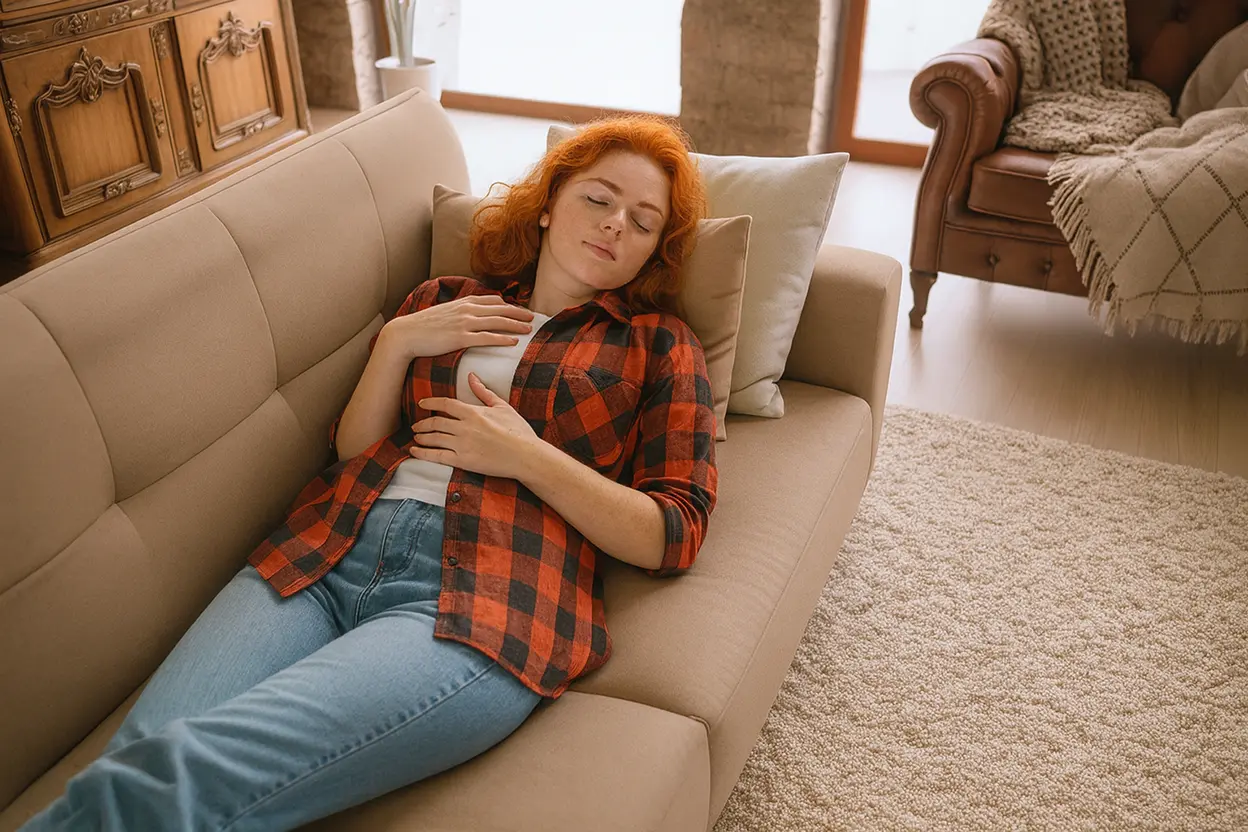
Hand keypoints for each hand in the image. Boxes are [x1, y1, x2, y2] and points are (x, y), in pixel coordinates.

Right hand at [383, 294, 534, 360]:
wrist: (406, 333)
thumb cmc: (424, 325)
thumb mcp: (445, 312)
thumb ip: (460, 311)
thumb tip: (471, 314)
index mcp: (463, 302)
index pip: (493, 300)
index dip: (509, 305)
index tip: (521, 310)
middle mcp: (466, 310)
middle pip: (500, 309)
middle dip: (519, 313)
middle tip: (533, 318)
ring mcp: (463, 323)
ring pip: (497, 322)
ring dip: (515, 325)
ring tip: (528, 330)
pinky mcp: (460, 338)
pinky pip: (486, 337)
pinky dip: (502, 339)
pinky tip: (513, 342)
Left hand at [410, 372, 541, 479]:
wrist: (526, 456)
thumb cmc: (518, 431)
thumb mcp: (502, 406)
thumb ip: (483, 392)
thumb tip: (471, 376)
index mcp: (473, 412)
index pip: (446, 404)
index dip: (431, 402)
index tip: (422, 403)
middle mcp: (464, 427)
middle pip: (436, 422)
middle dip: (422, 423)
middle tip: (415, 424)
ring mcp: (462, 445)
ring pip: (434, 438)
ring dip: (421, 437)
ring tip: (415, 436)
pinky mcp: (463, 461)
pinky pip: (437, 457)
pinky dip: (423, 453)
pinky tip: (414, 451)